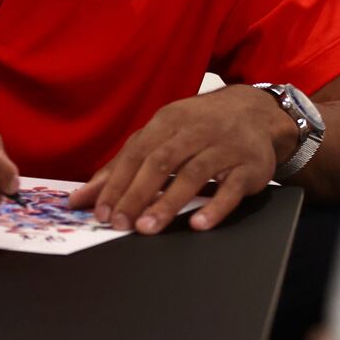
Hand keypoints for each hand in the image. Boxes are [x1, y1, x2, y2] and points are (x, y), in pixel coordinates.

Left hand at [67, 85, 292, 234]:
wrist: (255, 112)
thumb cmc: (200, 127)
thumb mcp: (162, 134)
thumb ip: (125, 164)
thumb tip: (84, 196)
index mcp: (168, 121)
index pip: (137, 153)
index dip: (117, 183)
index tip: (101, 211)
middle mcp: (195, 130)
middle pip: (161, 162)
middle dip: (136, 194)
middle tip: (120, 223)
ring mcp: (224, 147)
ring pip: (193, 174)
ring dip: (168, 202)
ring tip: (148, 227)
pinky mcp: (249, 166)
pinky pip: (232, 188)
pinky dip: (215, 207)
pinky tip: (198, 224)